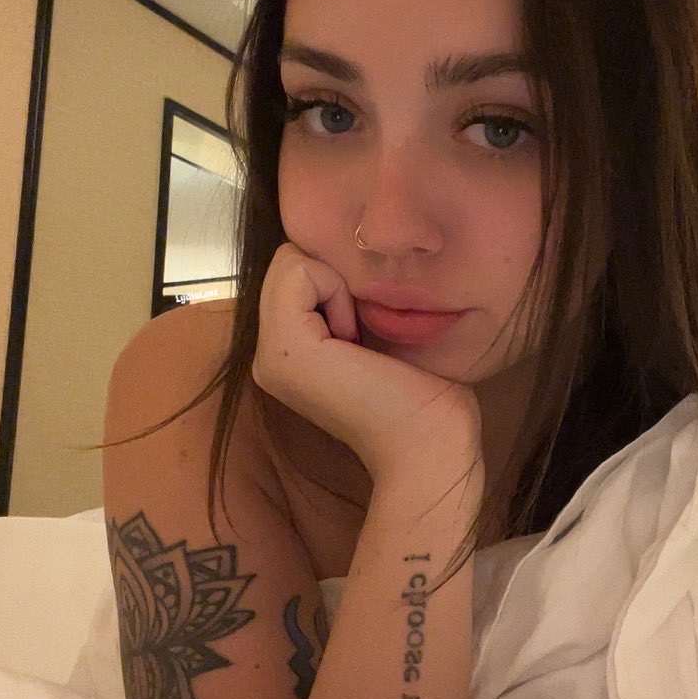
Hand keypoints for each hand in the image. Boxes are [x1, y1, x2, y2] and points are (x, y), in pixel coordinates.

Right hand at [252, 243, 482, 481]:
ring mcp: (269, 353)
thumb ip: (348, 300)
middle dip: (334, 280)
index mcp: (287, 352)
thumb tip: (351, 251)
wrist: (431, 447)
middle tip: (362, 336)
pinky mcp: (284, 347)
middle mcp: (266, 354)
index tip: (366, 332)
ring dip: (336, 286)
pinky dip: (335, 290)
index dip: (337, 281)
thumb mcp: (376, 331)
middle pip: (288, 262)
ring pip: (290, 262)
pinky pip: (299, 271)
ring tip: (359, 340)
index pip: (295, 270)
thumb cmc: (424, 394)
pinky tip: (355, 339)